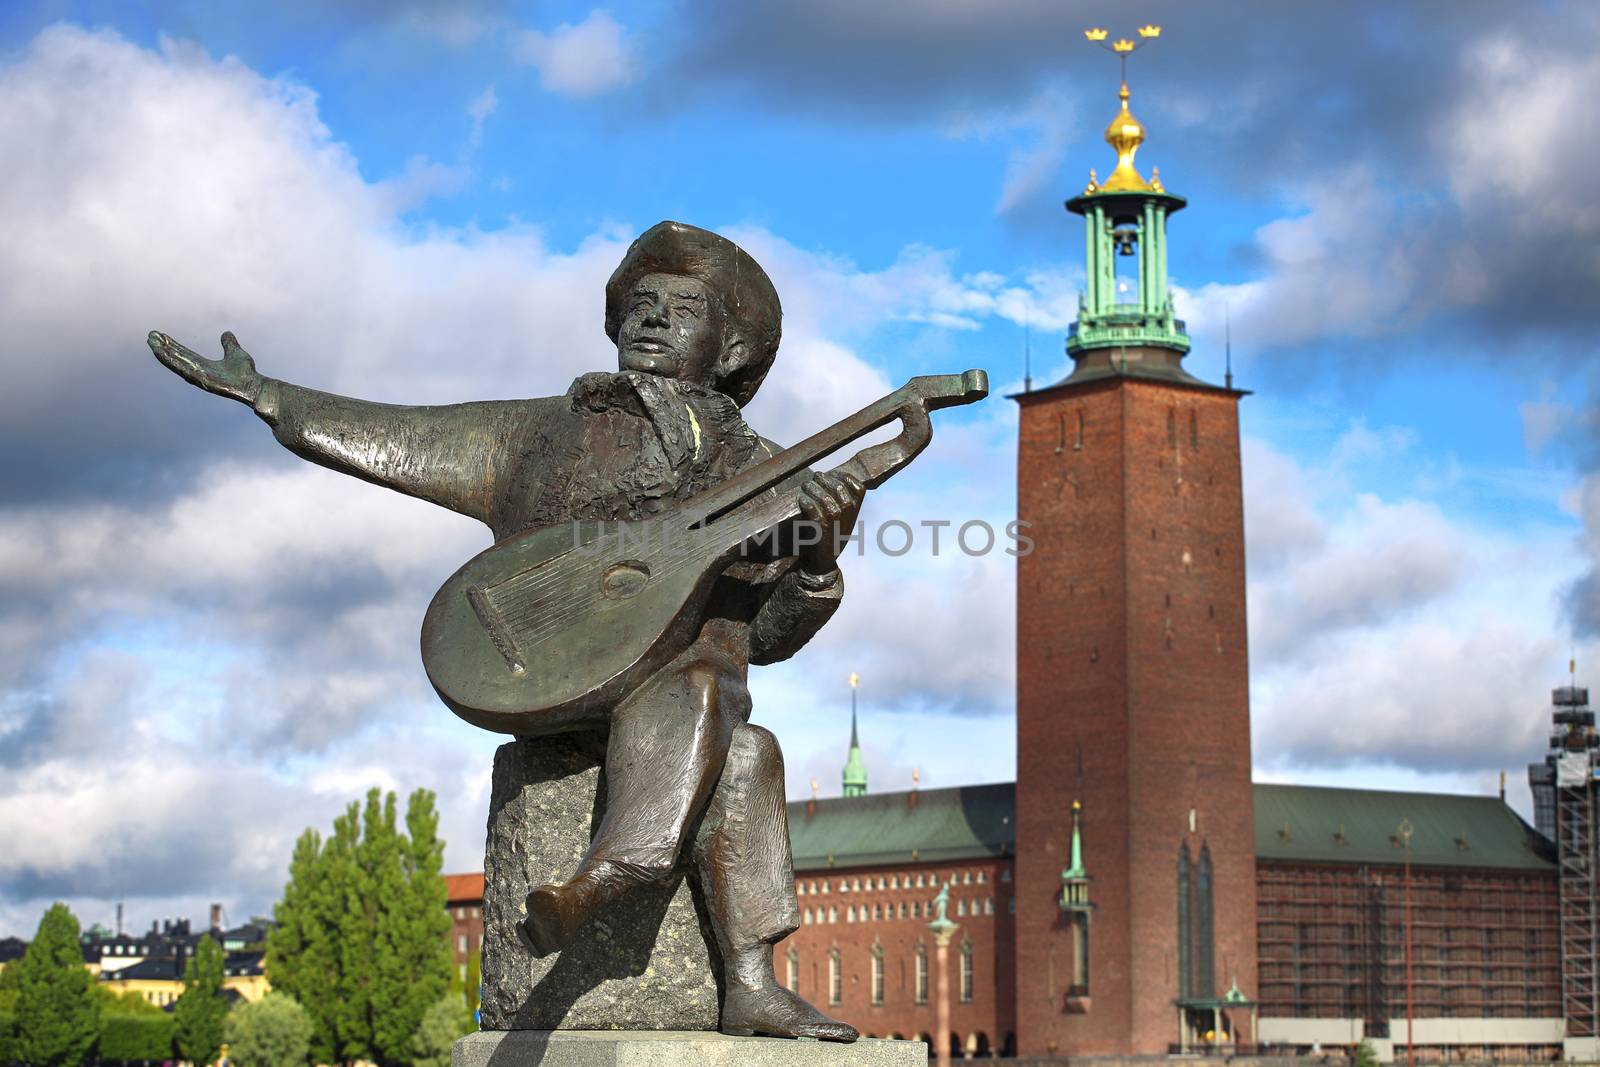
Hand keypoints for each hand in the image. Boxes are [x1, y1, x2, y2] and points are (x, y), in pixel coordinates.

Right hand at [147, 330, 262, 404]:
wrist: (255, 385)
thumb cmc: (247, 373)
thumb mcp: (236, 353)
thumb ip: (229, 344)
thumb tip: (226, 333)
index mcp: (204, 365)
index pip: (185, 354)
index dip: (173, 345)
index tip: (161, 336)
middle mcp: (199, 371)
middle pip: (178, 358)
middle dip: (164, 348)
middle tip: (151, 337)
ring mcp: (200, 377)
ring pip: (178, 364)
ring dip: (164, 354)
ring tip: (152, 344)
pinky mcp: (202, 381)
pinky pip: (185, 370)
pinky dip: (173, 362)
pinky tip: (163, 354)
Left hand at [796, 471, 864, 574]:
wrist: (823, 560)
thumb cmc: (830, 535)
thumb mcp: (842, 519)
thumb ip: (841, 502)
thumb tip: (828, 479)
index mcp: (855, 510)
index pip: (858, 487)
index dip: (844, 477)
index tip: (832, 473)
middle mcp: (848, 515)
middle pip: (838, 488)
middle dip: (824, 479)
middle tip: (814, 478)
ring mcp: (835, 521)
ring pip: (825, 497)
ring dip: (813, 489)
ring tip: (805, 486)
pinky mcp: (821, 529)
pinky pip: (813, 510)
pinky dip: (807, 503)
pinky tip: (802, 500)